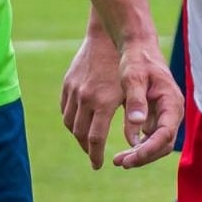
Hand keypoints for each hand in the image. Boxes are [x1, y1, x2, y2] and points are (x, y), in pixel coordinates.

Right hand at [61, 26, 181, 169]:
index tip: (99, 166)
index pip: (94, 140)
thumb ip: (134, 120)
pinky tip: (80, 121)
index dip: (95, 156)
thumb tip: (136, 145)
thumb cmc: (129, 65)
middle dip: (86, 149)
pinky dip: (71, 119)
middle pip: (79, 134)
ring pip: (69, 122)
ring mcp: (73, 89)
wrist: (109, 35)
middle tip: (93, 156)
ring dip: (77, 135)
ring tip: (87, 141)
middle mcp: (84, 97)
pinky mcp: (68, 82)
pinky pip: (65, 108)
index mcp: (103, 102)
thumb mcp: (136, 92)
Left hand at [110, 34, 182, 169]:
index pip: (166, 134)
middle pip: (163, 144)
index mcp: (172, 102)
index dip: (149, 148)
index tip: (131, 157)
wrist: (137, 48)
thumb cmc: (136, 59)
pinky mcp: (156, 118)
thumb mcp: (132, 77)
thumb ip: (135, 99)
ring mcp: (165, 116)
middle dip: (143, 156)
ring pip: (157, 145)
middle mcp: (172, 112)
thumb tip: (137, 125)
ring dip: (139, 155)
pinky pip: (150, 139)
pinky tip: (123, 153)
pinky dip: (138, 147)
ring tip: (118, 161)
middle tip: (120, 163)